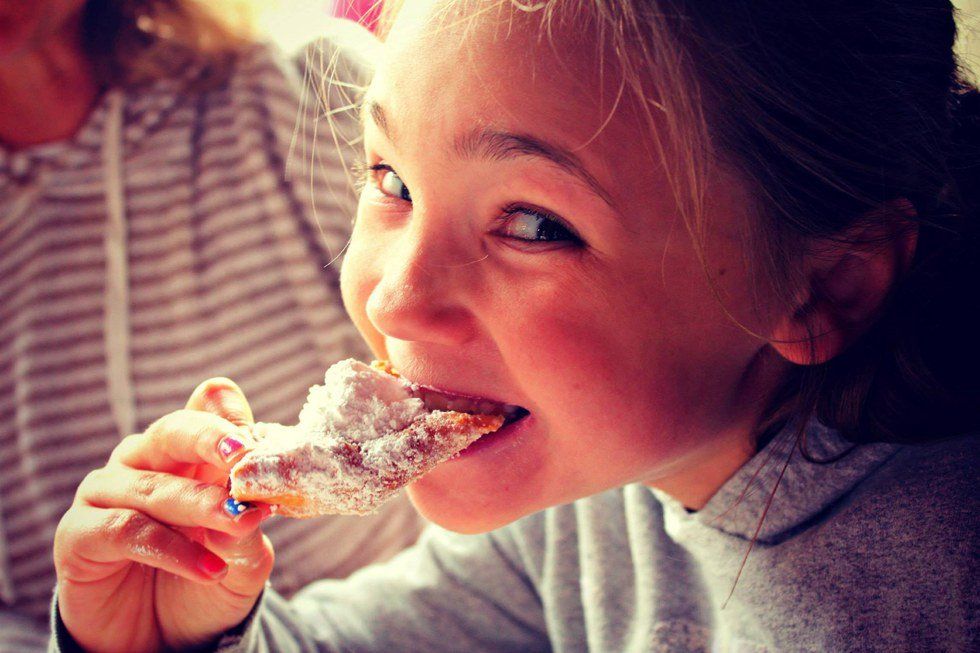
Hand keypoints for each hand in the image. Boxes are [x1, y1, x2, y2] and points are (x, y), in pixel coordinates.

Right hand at [53, 379, 274, 652]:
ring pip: (154, 487)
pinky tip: (207, 568)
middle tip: (242, 456)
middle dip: (210, 440)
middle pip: (172, 433)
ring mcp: (107, 492)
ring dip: (200, 504)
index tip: (252, 433)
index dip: (227, 419)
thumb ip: (248, 525)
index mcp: (190, 455)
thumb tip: (254, 504)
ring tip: (238, 523)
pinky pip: (125, 530)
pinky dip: (170, 549)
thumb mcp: (244, 557)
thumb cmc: (206, 580)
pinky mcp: (79, 532)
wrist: (162, 638)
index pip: (208, 418)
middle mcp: (144, 461)